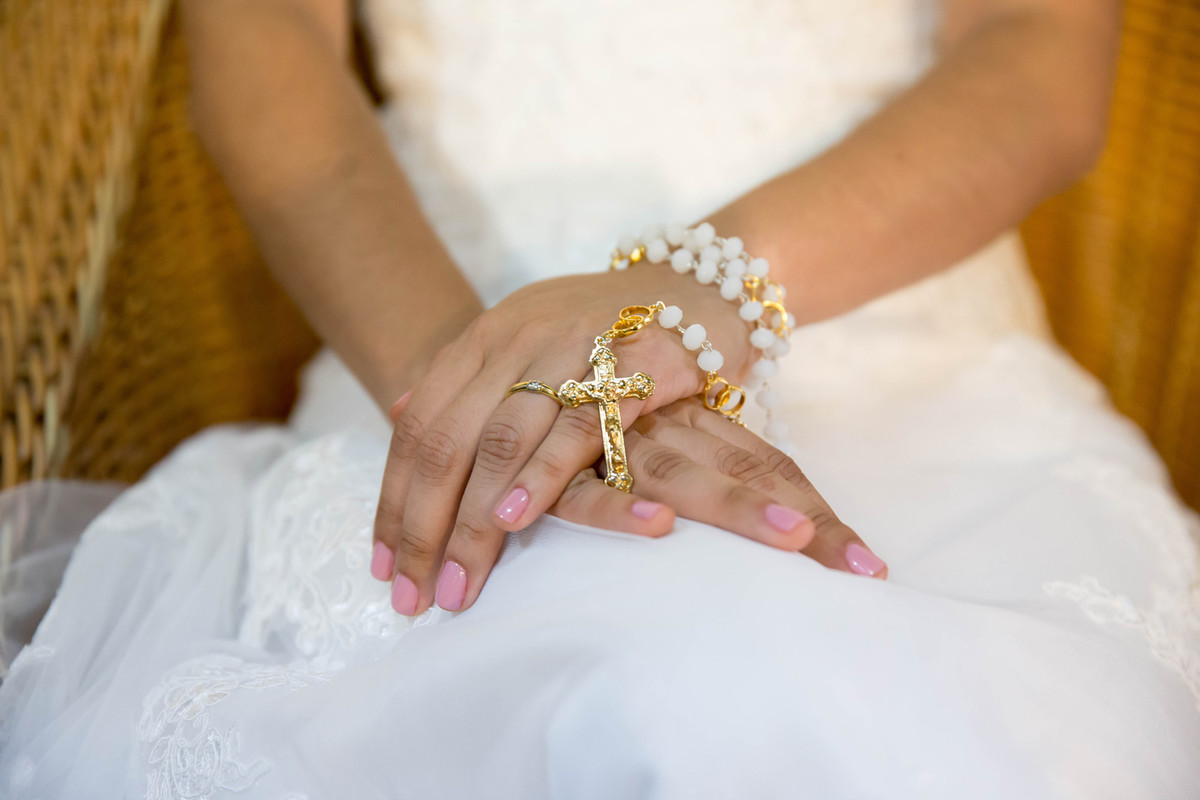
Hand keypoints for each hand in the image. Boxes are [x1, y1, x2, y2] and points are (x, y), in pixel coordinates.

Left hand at [371, 265, 760, 615]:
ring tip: (457, 584)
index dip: (394, 502)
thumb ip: (468, 380)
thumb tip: (401, 413)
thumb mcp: (524, 339)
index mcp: (483, 341)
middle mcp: (516, 340)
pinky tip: (513, 520)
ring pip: (499, 442)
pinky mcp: (632, 363)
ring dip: (470, 523)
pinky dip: (539, 475)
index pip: (418, 429)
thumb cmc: (606, 326)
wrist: (697, 279)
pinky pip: (575, 426)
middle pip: (447, 443)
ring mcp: (571, 348)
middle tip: (412, 597)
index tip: (382, 567)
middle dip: (421, 528)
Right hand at [549, 399, 887, 579]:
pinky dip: (618, 510)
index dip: (817, 512)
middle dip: (792, 513)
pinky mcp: (557, 459)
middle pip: (741, 468)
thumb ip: (707, 480)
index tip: (870, 568)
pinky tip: (655, 529)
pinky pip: (585, 488)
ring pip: (678, 473)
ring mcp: (614, 436)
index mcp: (692, 418)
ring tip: (795, 543)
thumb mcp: (657, 439)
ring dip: (736, 509)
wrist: (523, 339)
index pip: (767, 464)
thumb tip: (785, 548)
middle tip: (852, 563)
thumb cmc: (596, 407)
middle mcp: (662, 424)